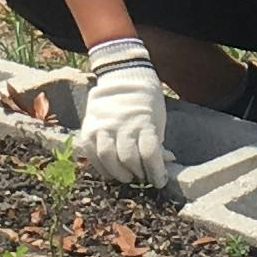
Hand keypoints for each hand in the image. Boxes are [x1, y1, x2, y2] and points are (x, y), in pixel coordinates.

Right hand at [76, 39, 174, 191]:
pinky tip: (110, 172)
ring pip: (108, 158)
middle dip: (139, 174)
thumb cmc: (145, 100)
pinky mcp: (89, 128)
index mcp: (143, 122)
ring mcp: (103, 126)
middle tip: (143, 178)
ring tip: (127, 176)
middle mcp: (122, 124)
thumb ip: (158, 142)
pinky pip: (92, 153)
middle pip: (129, 159)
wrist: (122, 75)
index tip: (160, 181)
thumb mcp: (158, 119)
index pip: (150, 154)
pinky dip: (101, 167)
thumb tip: (166, 163)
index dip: (156, 173)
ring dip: (119, 173)